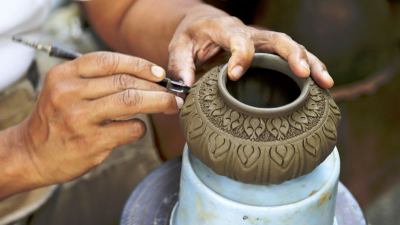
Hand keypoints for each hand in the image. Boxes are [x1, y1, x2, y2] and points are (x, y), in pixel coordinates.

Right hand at [18, 52, 182, 185]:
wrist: (31, 153)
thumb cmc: (57, 118)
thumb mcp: (65, 89)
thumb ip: (97, 80)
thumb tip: (146, 77)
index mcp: (64, 75)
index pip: (109, 61)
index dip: (140, 65)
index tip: (160, 74)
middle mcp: (69, 93)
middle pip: (125, 82)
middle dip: (156, 87)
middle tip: (173, 94)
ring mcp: (79, 118)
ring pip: (131, 102)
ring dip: (158, 103)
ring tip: (171, 106)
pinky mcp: (90, 142)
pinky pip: (129, 129)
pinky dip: (140, 128)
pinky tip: (136, 128)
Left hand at [168, 5, 333, 88]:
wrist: (203, 24)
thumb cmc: (191, 37)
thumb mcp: (178, 48)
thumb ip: (179, 67)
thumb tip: (183, 92)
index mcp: (224, 29)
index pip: (238, 39)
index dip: (239, 56)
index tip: (233, 75)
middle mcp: (249, 33)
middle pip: (276, 39)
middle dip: (292, 55)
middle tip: (303, 73)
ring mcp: (262, 42)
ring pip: (291, 48)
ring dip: (310, 63)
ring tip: (325, 83)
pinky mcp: (269, 52)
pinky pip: (292, 57)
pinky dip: (309, 69)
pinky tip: (321, 85)